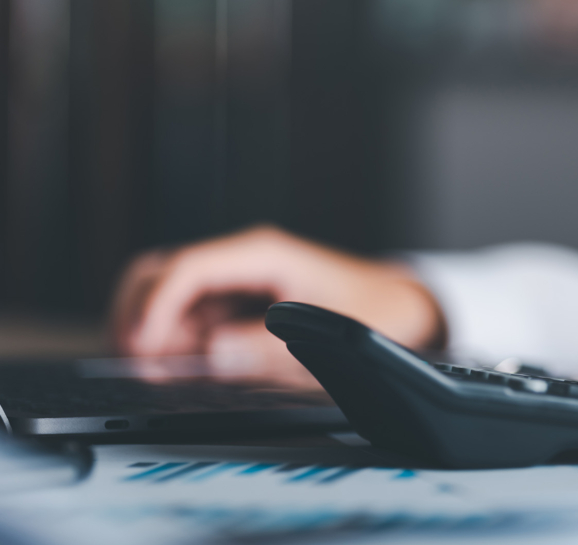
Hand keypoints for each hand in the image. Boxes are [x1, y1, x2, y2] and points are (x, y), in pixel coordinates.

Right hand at [110, 226, 444, 384]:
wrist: (401, 306)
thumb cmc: (373, 310)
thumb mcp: (327, 333)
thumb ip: (267, 346)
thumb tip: (215, 356)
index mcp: (262, 253)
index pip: (188, 269)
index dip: (155, 307)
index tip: (141, 346)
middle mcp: (243, 259)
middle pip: (161, 271)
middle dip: (137, 311)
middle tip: (132, 359)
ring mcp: (237, 278)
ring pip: (168, 293)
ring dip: (151, 327)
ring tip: (153, 367)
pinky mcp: (239, 301)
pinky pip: (190, 314)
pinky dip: (172, 336)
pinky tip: (175, 364)